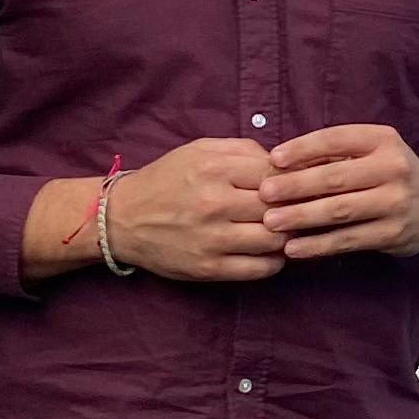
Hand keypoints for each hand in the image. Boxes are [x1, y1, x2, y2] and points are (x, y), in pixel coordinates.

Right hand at [22, 138, 282, 285]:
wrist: (122, 219)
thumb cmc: (167, 180)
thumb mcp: (200, 150)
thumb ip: (243, 150)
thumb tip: (284, 163)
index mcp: (214, 169)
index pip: (276, 174)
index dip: (291, 180)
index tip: (292, 185)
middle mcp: (214, 204)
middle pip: (280, 207)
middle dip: (293, 208)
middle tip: (295, 209)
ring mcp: (212, 239)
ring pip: (276, 240)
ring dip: (287, 236)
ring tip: (284, 230)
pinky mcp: (208, 268)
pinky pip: (260, 268)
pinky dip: (275, 261)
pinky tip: (270, 251)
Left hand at [260, 124, 418, 263]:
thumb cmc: (390, 175)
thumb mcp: (372, 152)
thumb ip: (335, 155)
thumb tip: (281, 164)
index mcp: (382, 140)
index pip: (337, 139)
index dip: (304, 149)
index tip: (274, 159)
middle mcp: (393, 168)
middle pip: (336, 177)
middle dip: (296, 186)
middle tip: (264, 193)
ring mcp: (395, 203)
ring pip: (340, 211)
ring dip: (302, 217)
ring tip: (271, 222)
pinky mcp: (393, 234)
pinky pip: (349, 240)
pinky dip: (318, 245)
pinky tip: (294, 248)